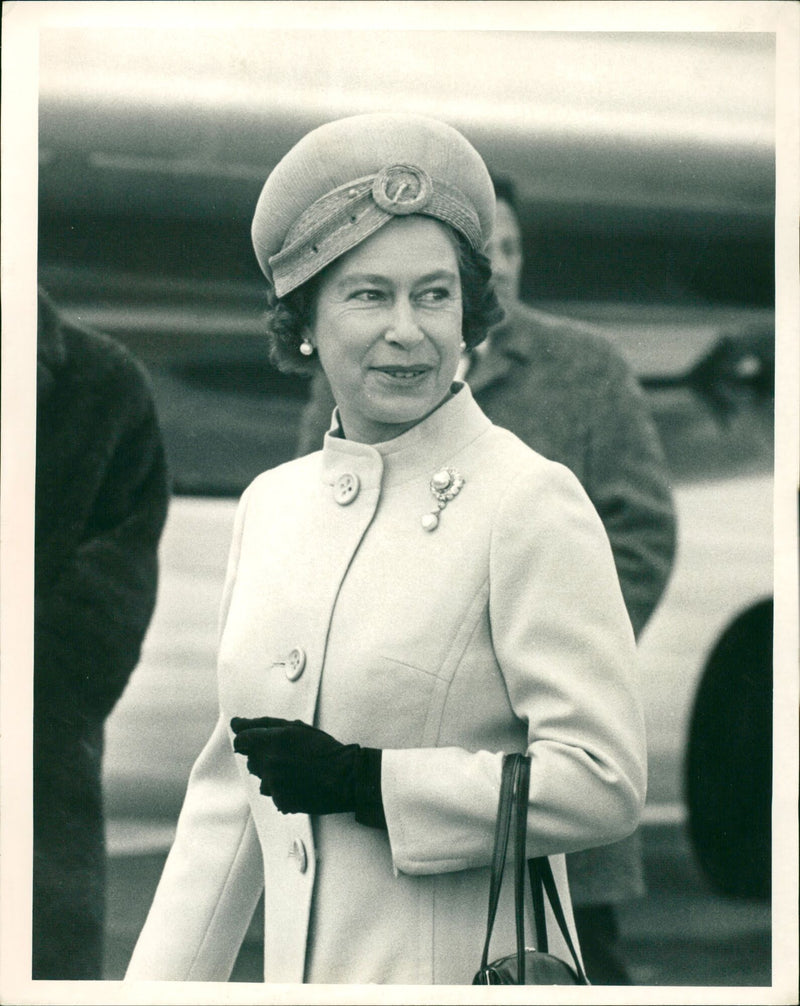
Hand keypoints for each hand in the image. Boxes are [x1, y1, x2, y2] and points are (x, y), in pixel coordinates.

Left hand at [230, 716, 359, 814]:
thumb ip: (264, 724)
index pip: (241, 741)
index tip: (256, 742)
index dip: (248, 741)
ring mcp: (274, 785)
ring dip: (272, 775)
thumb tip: (237, 724)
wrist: (345, 777)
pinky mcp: (280, 801)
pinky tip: (299, 784)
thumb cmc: (324, 749)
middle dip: (264, 757)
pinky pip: (273, 794)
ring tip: (296, 771)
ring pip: (262, 779)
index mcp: (273, 740)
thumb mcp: (297, 728)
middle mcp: (270, 763)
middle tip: (287, 756)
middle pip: (251, 761)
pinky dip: (283, 789)